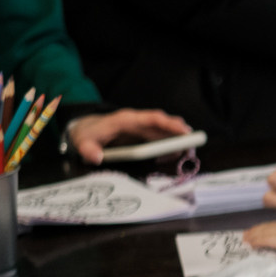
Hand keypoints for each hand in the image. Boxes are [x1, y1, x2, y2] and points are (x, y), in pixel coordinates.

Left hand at [64, 109, 190, 163]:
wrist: (85, 129)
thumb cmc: (86, 134)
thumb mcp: (82, 141)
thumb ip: (88, 149)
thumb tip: (96, 157)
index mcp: (126, 120)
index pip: (153, 118)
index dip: (170, 124)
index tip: (185, 131)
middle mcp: (138, 122)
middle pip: (165, 124)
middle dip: (181, 133)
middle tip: (193, 146)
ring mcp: (142, 129)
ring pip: (166, 132)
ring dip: (178, 143)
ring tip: (186, 155)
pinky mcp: (144, 136)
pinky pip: (161, 140)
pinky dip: (169, 149)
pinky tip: (171, 158)